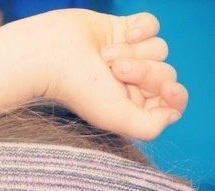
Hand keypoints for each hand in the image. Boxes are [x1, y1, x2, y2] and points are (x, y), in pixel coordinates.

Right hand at [37, 10, 185, 140]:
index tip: (168, 90)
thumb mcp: (116, 118)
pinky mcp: (124, 29)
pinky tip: (124, 35)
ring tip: (105, 56)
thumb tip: (173, 114)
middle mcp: (131, 83)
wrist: (53, 54)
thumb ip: (150, 127)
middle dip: (144, 71)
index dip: (175, 96)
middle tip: (115, 71)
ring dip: (134, 52)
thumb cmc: (79, 88)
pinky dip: (141, 29)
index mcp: (131, 107)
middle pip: (165, 73)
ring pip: (159, 49)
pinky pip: (152, 26)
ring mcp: (129, 54)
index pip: (171, 103)